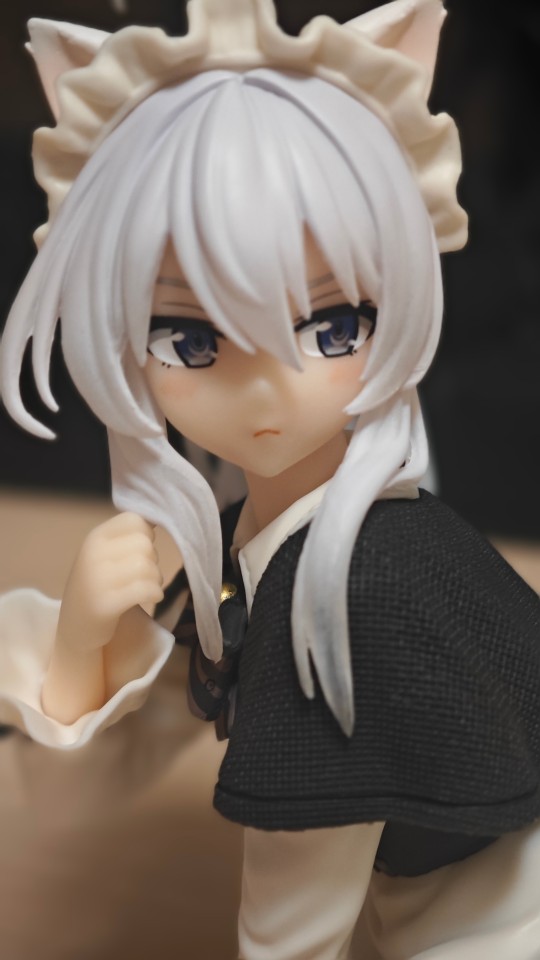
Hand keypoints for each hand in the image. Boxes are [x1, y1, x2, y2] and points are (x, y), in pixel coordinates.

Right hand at [57, 512, 163, 653]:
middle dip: (153, 559)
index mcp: (95, 537)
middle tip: (144, 574)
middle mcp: (93, 554)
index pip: (134, 519)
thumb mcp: (105, 554)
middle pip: (144, 543)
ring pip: (147, 566)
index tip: (140, 551)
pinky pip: (144, 589)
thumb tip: (159, 518)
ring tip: (148, 587)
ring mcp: (96, 580)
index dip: (146, 534)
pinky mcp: (104, 605)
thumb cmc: (99, 586)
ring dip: (156, 578)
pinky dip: (155, 592)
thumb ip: (128, 537)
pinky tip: (152, 597)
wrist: (75, 628)